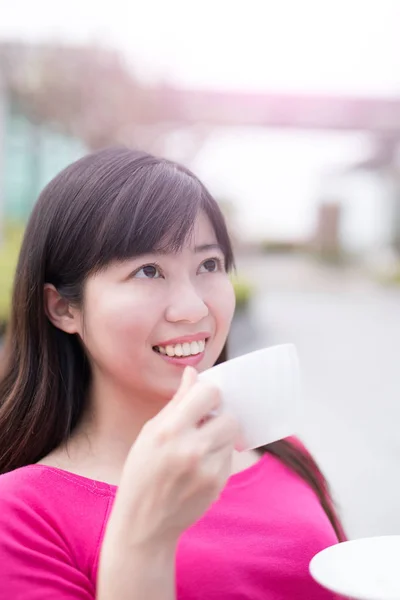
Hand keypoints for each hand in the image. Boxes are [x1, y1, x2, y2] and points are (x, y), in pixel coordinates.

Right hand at [108, 367, 240, 546]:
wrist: (144, 522)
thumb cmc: (142, 471)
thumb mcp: (150, 432)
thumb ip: (177, 402)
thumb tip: (193, 373)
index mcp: (169, 430)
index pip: (209, 393)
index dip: (209, 395)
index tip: (203, 402)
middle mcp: (190, 448)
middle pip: (229, 416)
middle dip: (218, 418)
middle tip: (204, 425)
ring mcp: (207, 469)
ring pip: (231, 437)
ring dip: (219, 438)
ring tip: (198, 448)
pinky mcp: (218, 484)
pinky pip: (229, 458)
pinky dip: (218, 457)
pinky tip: (198, 467)